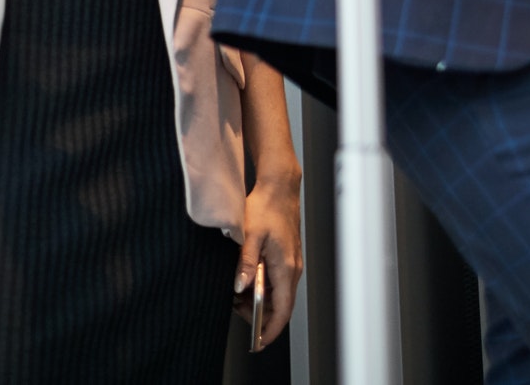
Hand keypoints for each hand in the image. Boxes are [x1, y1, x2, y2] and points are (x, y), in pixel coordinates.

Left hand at [234, 171, 303, 349]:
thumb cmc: (267, 208)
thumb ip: (246, 263)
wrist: (278, 188)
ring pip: (277, 294)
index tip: (259, 341)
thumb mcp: (250, 235)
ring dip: (259, 299)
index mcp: (285, 268)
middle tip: (237, 309)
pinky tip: (245, 279)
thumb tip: (240, 286)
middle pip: (280, 306)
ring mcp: (291, 265)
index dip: (271, 329)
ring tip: (237, 293)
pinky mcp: (286, 259)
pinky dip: (261, 286)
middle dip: (259, 314)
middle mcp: (292, 270)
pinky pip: (276, 282)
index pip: (283, 310)